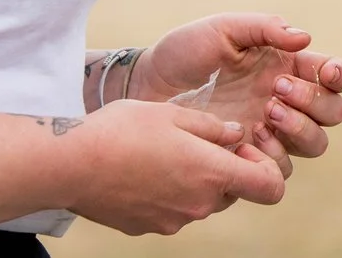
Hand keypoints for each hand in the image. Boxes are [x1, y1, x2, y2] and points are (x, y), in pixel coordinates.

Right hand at [58, 99, 284, 235]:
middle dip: (224, 168)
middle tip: (196, 140)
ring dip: (194, 179)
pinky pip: (172, 209)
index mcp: (213, 174)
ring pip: (201, 200)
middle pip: (232, 192)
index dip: (265, 166)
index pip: (270, 187)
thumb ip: (212, 126)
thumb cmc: (123, 131)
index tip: (240, 147)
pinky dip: (167, 192)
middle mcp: (199, 205)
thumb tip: (234, 134)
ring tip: (162, 150)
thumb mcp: (173, 113)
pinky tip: (141, 168)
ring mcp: (173, 221)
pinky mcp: (148, 227)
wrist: (71, 165)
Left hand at [134, 14, 341, 175]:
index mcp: (285, 66)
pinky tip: (248, 138)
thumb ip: (263, 28)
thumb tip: (305, 38)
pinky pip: (282, 169)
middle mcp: (285, 100)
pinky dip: (274, 155)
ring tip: (264, 112)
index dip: (339, 75)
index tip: (327, 73)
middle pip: (333, 113)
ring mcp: (270, 131)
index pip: (333, 74)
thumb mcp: (222, 30)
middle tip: (276, 91)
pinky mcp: (250, 157)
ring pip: (315, 144)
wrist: (148, 88)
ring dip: (299, 129)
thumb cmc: (184, 53)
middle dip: (315, 102)